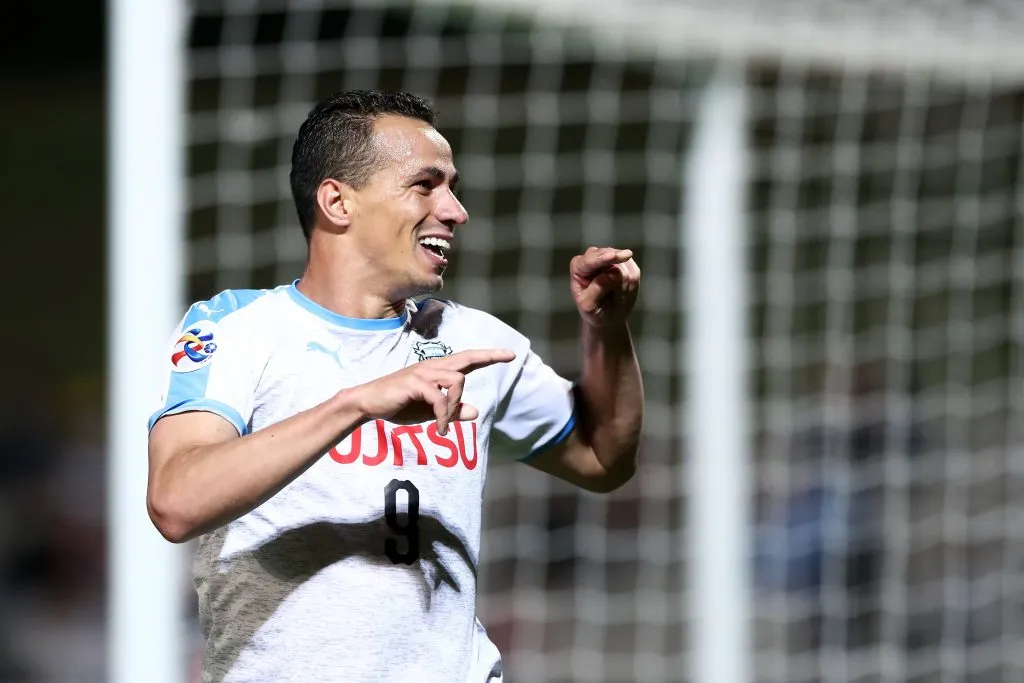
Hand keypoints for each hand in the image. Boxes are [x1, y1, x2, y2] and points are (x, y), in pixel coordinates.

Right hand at [348, 349, 515, 434]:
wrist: (367, 404)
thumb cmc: (398, 406)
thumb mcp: (430, 412)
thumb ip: (452, 411)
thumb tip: (476, 411)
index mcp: (437, 371)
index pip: (467, 360)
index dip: (488, 356)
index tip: (509, 354)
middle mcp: (432, 367)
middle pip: (466, 359)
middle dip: (488, 357)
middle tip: (510, 356)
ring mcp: (423, 373)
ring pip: (456, 382)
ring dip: (455, 406)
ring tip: (445, 425)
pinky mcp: (414, 383)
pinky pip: (439, 399)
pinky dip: (443, 416)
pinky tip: (441, 429)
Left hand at [569, 247, 640, 327]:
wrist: (607, 316)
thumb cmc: (593, 310)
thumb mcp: (589, 305)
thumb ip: (597, 289)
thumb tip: (613, 273)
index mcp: (578, 266)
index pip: (591, 260)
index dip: (603, 257)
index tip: (614, 256)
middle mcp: (594, 257)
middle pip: (610, 257)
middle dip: (618, 276)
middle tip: (616, 297)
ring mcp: (611, 258)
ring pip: (624, 265)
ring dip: (623, 284)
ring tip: (616, 297)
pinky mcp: (625, 264)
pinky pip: (634, 272)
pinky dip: (631, 285)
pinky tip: (623, 292)